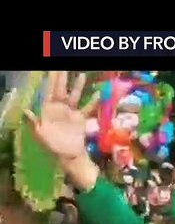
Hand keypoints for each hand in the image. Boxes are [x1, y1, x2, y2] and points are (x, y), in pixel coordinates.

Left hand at [24, 72, 100, 189]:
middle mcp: (59, 109)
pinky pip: (88, 108)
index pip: (50, 92)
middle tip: (64, 66)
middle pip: (61, 90)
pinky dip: (94, 102)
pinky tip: (98, 94)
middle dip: (63, 78)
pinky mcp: (81, 119)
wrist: (69, 156)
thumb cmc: (54, 146)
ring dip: (78, 86)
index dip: (52, 82)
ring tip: (82, 75)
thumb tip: (27, 111)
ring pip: (75, 96)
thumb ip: (34, 122)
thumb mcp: (41, 135)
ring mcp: (71, 113)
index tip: (54, 70)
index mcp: (49, 110)